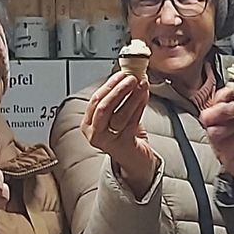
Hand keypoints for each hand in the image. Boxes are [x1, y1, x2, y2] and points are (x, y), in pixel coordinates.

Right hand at [82, 72, 156, 197]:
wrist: (135, 159)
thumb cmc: (125, 135)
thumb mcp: (116, 116)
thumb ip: (117, 99)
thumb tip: (126, 76)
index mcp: (88, 125)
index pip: (95, 100)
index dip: (109, 85)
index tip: (121, 74)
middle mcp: (94, 134)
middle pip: (104, 107)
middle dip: (118, 90)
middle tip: (131, 78)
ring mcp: (107, 141)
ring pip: (119, 113)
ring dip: (131, 96)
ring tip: (141, 84)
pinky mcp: (122, 145)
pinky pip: (132, 121)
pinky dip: (139, 106)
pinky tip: (144, 96)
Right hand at [200, 88, 233, 200]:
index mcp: (225, 115)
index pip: (216, 101)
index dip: (223, 95)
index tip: (233, 92)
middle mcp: (218, 127)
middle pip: (206, 115)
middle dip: (221, 109)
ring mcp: (219, 142)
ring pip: (213, 130)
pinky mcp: (224, 155)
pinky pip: (224, 144)